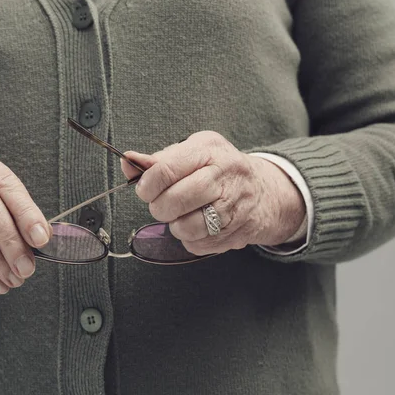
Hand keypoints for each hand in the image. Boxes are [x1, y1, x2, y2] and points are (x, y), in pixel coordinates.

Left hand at [120, 131, 304, 256]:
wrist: (266, 192)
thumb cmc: (219, 169)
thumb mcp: (192, 152)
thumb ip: (158, 160)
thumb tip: (128, 161)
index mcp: (209, 150)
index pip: (166, 169)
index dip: (147, 184)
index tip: (144, 189)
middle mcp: (225, 176)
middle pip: (175, 200)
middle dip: (159, 207)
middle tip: (162, 204)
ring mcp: (235, 206)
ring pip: (187, 227)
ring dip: (176, 225)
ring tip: (182, 215)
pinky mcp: (237, 232)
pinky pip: (198, 244)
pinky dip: (191, 238)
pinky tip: (199, 225)